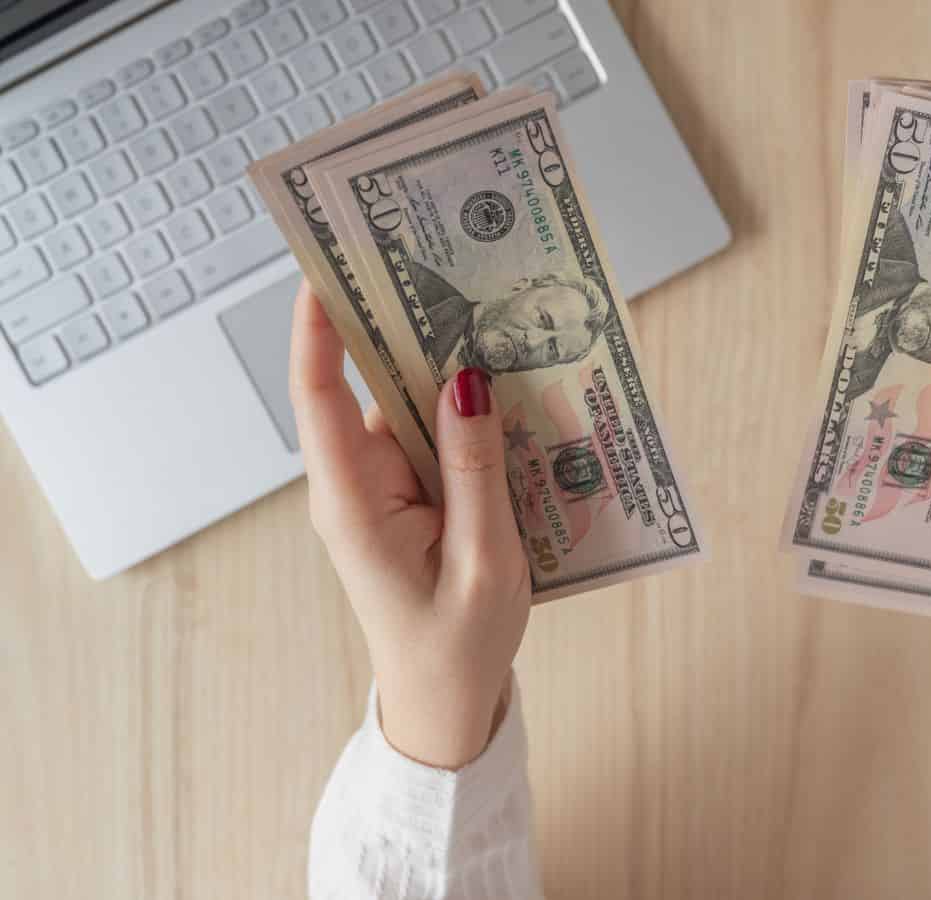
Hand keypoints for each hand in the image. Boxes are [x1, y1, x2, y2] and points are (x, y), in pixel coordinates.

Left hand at [289, 281, 530, 768]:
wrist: (446, 701)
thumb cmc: (458, 643)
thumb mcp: (484, 559)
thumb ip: (475, 468)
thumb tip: (467, 378)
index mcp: (354, 501)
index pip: (319, 395)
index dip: (318, 326)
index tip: (329, 263)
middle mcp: (358, 483)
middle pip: (368, 383)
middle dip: (405, 326)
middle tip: (453, 267)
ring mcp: (384, 488)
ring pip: (410, 405)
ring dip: (450, 368)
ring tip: (501, 318)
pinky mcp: (412, 495)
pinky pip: (436, 435)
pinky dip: (469, 411)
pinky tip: (515, 387)